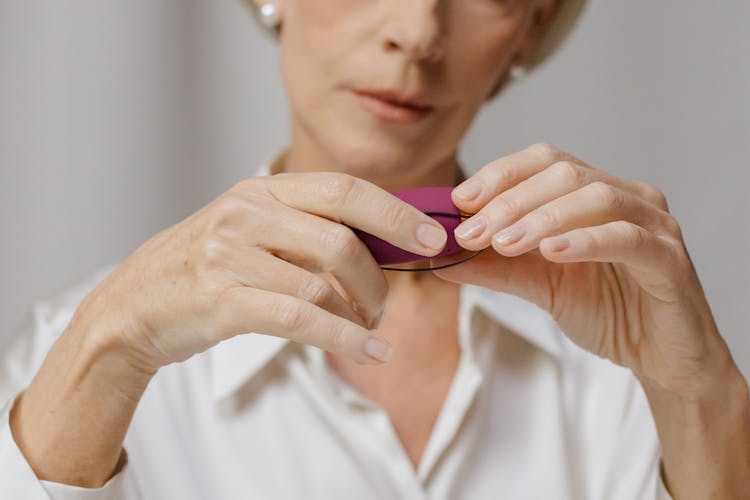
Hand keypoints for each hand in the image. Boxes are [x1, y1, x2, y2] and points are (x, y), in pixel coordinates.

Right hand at [85, 172, 447, 371]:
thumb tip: (385, 247)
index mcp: (263, 190)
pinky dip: (344, 338)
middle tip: (386, 305)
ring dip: (359, 315)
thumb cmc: (208, 270)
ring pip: (323, 284)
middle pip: (341, 240)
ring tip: (367, 330)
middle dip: (380, 277)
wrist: (134, 306)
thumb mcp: (255, 232)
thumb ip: (309, 231)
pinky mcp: (222, 300)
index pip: (345, 189)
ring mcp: (231, 255)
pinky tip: (371, 351)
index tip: (435, 236)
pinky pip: (301, 318)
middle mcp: (247, 213)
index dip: (396, 213)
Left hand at [431, 143, 733, 396]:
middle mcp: (626, 196)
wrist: (660, 358)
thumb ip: (493, 269)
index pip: (543, 162)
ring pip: (594, 198)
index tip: (458, 201)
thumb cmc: (606, 311)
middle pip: (563, 174)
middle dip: (509, 201)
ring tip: (502, 244)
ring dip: (541, 219)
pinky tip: (551, 253)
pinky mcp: (670, 258)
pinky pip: (627, 238)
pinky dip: (586, 241)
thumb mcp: (539, 286)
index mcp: (593, 193)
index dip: (499, 175)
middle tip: (470, 232)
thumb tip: (437, 258)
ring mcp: (653, 223)